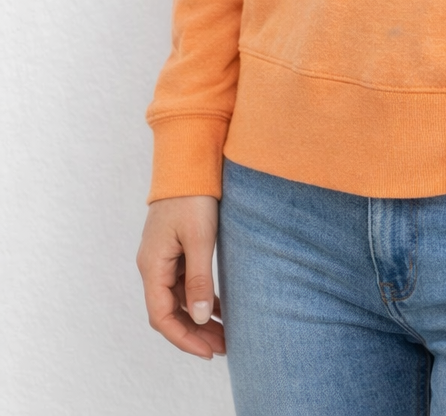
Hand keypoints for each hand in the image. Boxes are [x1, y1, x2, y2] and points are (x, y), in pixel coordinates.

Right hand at [136, 195, 225, 358]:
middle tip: (223, 347)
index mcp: (153, 266)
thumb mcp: (200, 239)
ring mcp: (163, 257)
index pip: (162, 316)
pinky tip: (218, 307)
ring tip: (225, 334)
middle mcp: (153, 265)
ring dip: (198, 318)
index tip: (209, 352)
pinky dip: (199, 298)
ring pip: (178, 299)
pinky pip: (184, 283)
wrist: (188, 161)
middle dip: (194, 333)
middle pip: (169, 312)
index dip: (184, 339)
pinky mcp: (174, 248)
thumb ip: (198, 279)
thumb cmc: (193, 197)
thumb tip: (198, 318)